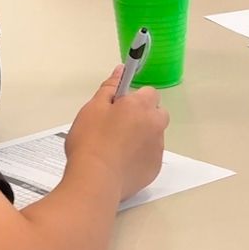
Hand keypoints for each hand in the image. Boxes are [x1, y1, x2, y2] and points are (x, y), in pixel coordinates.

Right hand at [66, 66, 169, 200]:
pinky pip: (150, 156)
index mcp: (142, 106)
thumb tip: (121, 69)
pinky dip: (139, 157)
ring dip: (141, 137)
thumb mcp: (93, 108)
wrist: (95, 180)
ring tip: (116, 149)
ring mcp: (157, 148)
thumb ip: (110, 87)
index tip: (118, 108)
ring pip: (153, 136)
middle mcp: (156, 124)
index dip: (134, 99)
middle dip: (142, 117)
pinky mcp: (154, 168)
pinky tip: (120, 164)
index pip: (149, 93)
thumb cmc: (91, 140)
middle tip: (118, 127)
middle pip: (156, 114)